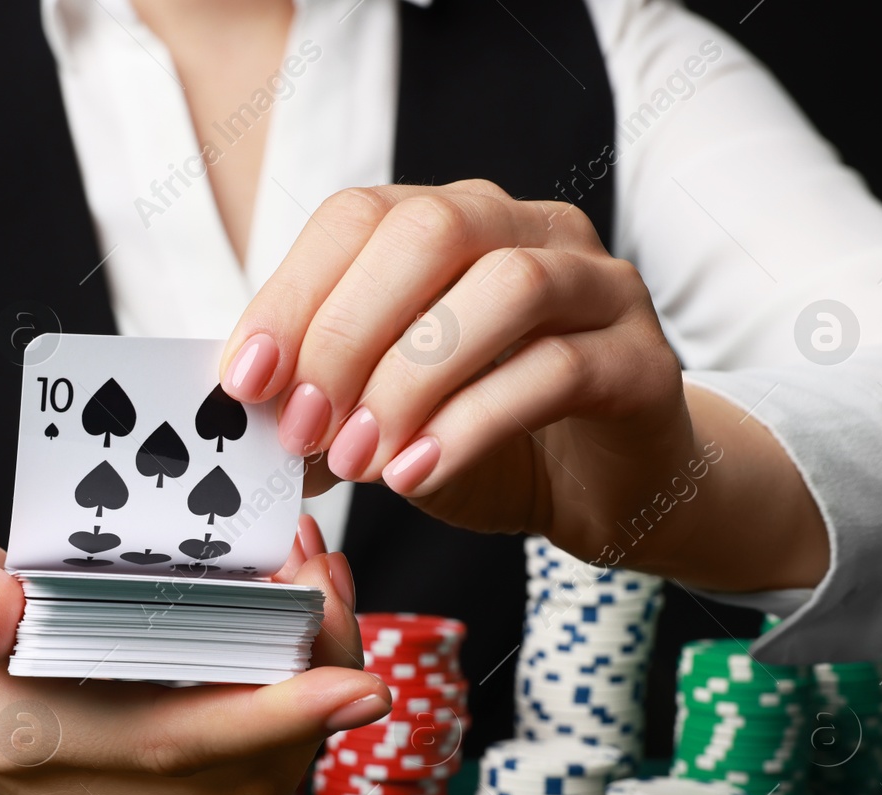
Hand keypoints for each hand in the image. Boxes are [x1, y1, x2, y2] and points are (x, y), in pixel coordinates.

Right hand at [0, 518, 386, 794]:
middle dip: (316, 685)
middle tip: (331, 578)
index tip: (355, 680)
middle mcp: (88, 783)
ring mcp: (120, 787)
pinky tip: (286, 610)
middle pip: (243, 765)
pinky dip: (283, 690)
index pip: (175, 742)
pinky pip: (238, 750)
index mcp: (31, 739)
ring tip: (316, 580)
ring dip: (308, 686)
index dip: (275, 715)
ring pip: (254, 768)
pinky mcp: (143, 771)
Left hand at [219, 181, 698, 563]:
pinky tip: (417, 475)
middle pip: (432, 231)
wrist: (610, 492)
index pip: (360, 217)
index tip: (243, 380)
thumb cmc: (491, 441)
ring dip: (411, 378)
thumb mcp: (388, 415)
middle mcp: (532, 231)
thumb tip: (238, 416)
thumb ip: (325, 399)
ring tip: (359, 461)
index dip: (293, 293)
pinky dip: (471, 425)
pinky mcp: (643, 362)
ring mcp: (599, 288)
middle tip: (302, 427)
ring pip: (505, 288)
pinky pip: (557, 371)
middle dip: (348, 332)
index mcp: (457, 224)